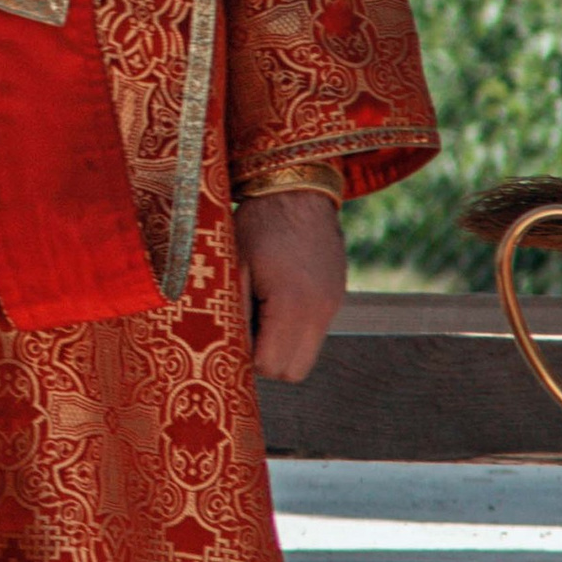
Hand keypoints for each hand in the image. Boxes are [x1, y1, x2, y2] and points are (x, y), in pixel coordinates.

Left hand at [239, 190, 345, 383]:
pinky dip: (294, 330)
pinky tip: (276, 300)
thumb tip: (225, 352)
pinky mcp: (336, 297)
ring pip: (307, 356)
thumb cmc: (257, 224)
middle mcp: (320, 311)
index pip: (269, 365)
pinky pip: (315, 333)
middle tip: (244, 329)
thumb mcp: (234, 267)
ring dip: (282, 347)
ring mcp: (332, 305)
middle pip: (292, 372)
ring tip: (260, 313)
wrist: (297, 189)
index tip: (230, 336)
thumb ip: (233, 314)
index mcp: (292, 304)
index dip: (245, 358)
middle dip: (266, 360)